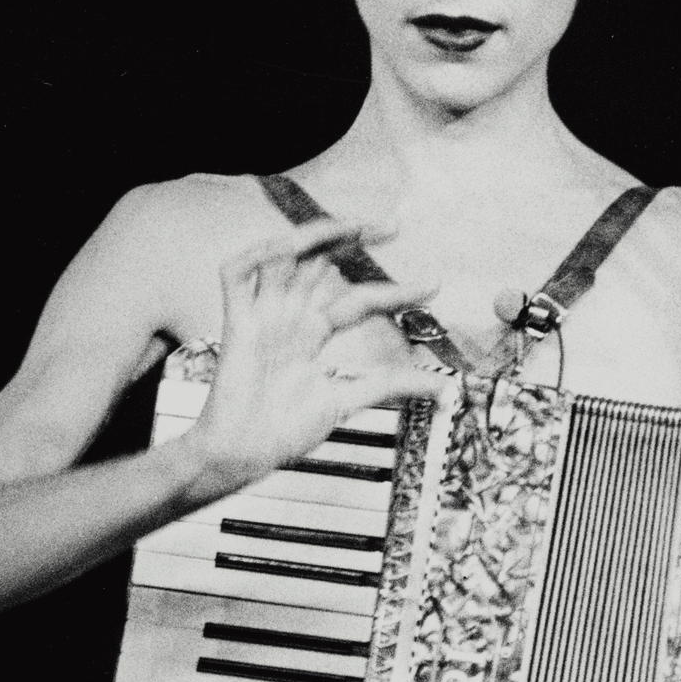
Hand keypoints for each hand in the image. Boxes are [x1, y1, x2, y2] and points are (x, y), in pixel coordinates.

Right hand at [180, 220, 445, 499]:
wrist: (241, 456)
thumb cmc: (284, 432)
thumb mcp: (348, 400)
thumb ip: (392, 386)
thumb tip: (445, 389)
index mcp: (311, 334)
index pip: (357, 299)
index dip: (395, 290)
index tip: (433, 285)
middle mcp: (289, 318)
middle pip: (320, 263)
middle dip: (353, 238)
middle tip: (393, 225)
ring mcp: (262, 317)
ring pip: (283, 257)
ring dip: (314, 235)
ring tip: (353, 225)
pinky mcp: (235, 323)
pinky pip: (238, 273)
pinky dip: (259, 254)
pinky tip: (292, 247)